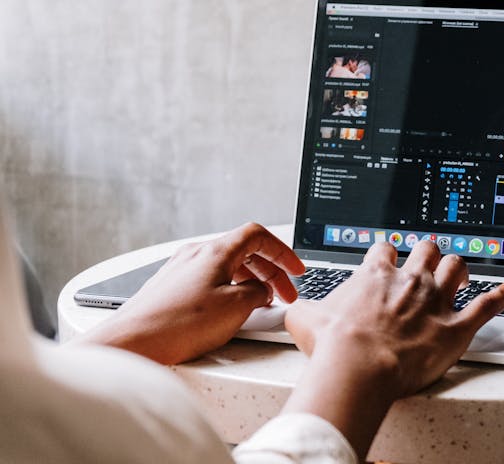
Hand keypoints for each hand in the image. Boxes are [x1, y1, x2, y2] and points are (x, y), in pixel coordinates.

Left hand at [78, 223, 304, 364]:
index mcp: (215, 251)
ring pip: (228, 268)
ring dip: (250, 284)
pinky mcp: (172, 289)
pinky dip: (230, 292)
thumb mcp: (236, 307)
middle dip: (270, 273)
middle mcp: (196, 255)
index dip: (282, 252)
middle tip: (284, 295)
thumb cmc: (178, 324)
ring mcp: (181, 271)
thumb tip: (262, 292)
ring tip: (261, 307)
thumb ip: (258, 293)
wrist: (133, 343)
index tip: (295, 270)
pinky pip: (211, 282)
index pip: (258, 236)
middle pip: (244, 252)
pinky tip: (232, 313)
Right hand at [282, 240, 503, 457]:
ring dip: (457, 269)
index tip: (388, 260)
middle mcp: (411, 282)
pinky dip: (502, 295)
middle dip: (427, 254)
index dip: (387, 255)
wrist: (359, 365)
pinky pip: (487, 304)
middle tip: (425, 262)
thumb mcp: (305, 318)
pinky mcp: (457, 326)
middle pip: (427, 250)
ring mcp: (436, 301)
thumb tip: (292, 309)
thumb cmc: (334, 344)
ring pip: (456, 268)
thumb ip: (305, 307)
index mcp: (377, 276)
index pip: (386, 251)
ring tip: (457, 273)